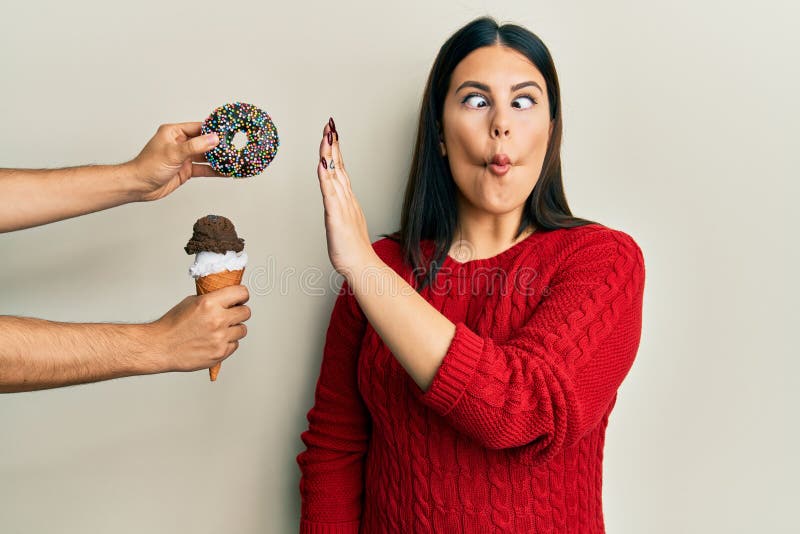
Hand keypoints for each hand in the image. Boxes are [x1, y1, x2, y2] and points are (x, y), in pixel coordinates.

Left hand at [128, 122, 225, 201]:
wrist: (139, 187)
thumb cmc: (148, 166)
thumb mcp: (173, 153)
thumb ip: (195, 146)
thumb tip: (213, 139)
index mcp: (174, 133)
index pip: (198, 128)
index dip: (213, 129)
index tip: (227, 131)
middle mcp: (180, 143)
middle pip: (204, 142)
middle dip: (218, 146)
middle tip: (234, 147)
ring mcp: (183, 157)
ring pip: (205, 156)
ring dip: (218, 159)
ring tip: (233, 160)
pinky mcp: (186, 170)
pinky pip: (203, 168)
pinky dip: (214, 170)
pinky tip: (224, 171)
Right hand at [149, 285, 250, 372]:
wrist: (161, 347)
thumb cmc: (172, 325)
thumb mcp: (191, 302)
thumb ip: (212, 299)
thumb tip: (227, 297)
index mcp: (210, 303)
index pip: (241, 293)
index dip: (242, 295)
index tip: (240, 297)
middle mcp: (217, 320)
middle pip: (246, 312)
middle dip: (239, 312)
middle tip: (231, 314)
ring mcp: (220, 338)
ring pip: (242, 330)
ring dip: (234, 328)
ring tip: (220, 329)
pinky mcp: (220, 352)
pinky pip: (235, 344)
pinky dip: (228, 342)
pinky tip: (215, 340)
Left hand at [316, 118, 375, 277]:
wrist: (362, 265)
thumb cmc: (353, 249)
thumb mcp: (344, 224)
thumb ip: (340, 211)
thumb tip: (337, 202)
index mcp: (347, 200)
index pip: (340, 169)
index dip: (335, 150)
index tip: (332, 133)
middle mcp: (346, 198)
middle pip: (338, 165)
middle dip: (333, 143)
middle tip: (330, 124)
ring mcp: (342, 205)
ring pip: (335, 174)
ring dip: (330, 153)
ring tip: (327, 134)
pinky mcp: (336, 216)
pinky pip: (329, 192)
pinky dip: (326, 176)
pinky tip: (323, 162)